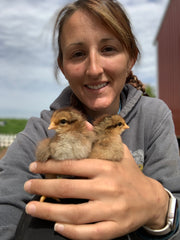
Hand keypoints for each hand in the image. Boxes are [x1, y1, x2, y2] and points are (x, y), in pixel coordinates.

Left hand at [24, 144, 168, 239]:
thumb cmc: (129, 173)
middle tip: (27, 186)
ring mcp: (112, 210)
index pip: (72, 165)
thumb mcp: (119, 152)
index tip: (34, 167)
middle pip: (68, 189)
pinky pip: (90, 233)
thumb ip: (101, 139)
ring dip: (49, 211)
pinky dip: (72, 232)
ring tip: (31, 207)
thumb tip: (85, 125)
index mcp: (106, 168)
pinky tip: (57, 227)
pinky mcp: (115, 228)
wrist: (150, 199)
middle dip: (43, 187)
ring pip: (75, 213)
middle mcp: (108, 188)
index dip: (50, 166)